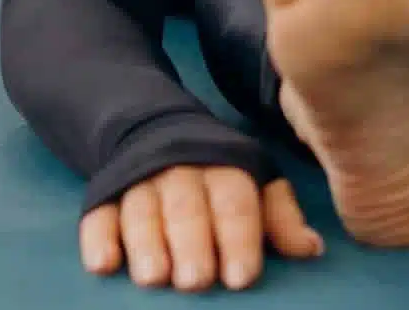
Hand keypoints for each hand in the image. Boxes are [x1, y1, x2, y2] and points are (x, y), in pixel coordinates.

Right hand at [80, 166, 323, 291]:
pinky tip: (102, 264)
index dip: (239, 238)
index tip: (241, 277)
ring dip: (146, 245)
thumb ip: (280, 216)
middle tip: (196, 281)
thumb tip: (310, 249)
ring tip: (154, 278)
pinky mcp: (104, 192)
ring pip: (142, 211)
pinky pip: (98, 214)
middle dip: (192, 244)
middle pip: (186, 208)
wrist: (154, 127)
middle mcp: (180, 170)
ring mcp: (138, 179)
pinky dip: (98, 238)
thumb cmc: (217, 175)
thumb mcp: (256, 183)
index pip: (234, 201)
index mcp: (222, 166)